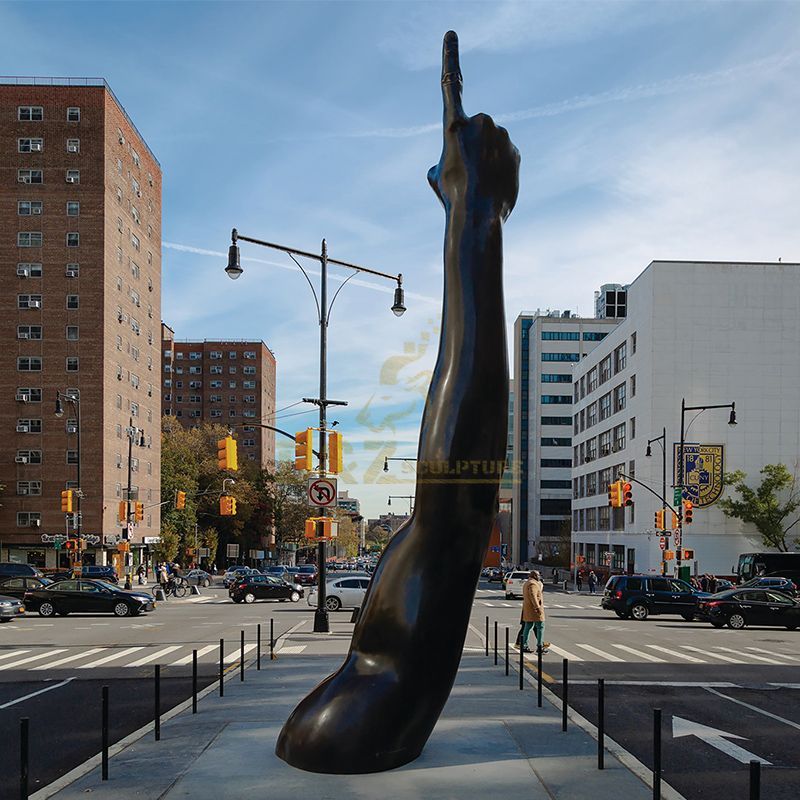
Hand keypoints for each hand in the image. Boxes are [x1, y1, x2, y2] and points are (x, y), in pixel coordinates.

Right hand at [427, 31, 519, 220]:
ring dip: (485, 161)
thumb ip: (448, 158)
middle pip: (475, 130)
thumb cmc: (452, 196)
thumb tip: (462, 161)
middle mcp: (480, 123)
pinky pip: (505, 156)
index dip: (450, 58)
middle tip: (466, 173)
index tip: (451, 34)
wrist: (478, 215)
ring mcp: (501, 136)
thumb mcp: (438, 175)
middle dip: (471, 147)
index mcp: (455, 125)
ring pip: (491, 144)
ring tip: (479, 184)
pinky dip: (499, 169)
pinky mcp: (516, 150)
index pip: (451, 85)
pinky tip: (493, 186)